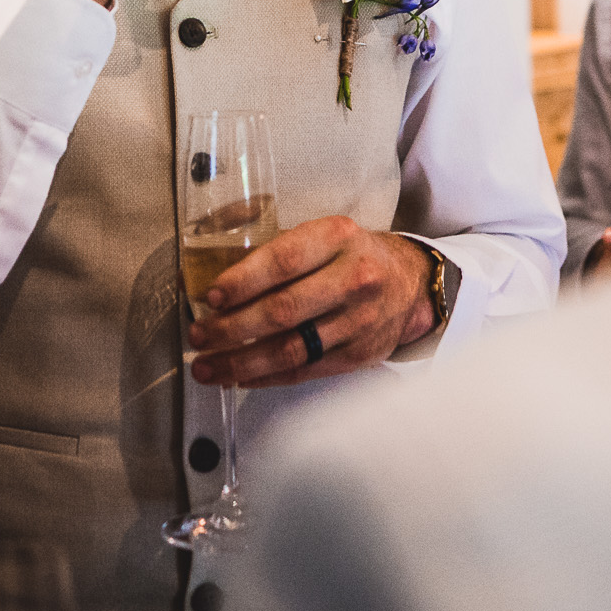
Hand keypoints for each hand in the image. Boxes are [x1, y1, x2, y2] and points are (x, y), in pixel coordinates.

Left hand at [184, 218, 431, 388]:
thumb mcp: (326, 233)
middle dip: (232, 328)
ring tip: (207, 367)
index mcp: (338, 238)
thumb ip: (281, 250)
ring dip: (242, 362)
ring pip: (291, 349)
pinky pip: (305, 371)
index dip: (243, 281)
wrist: (410, 282)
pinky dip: (267, 377)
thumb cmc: (353, 255)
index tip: (211, 297)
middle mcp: (353, 278)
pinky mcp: (359, 354)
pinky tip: (239, 377)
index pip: (284, 261)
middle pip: (283, 310)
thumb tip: (219, 282)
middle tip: (199, 336)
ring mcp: (358, 320)